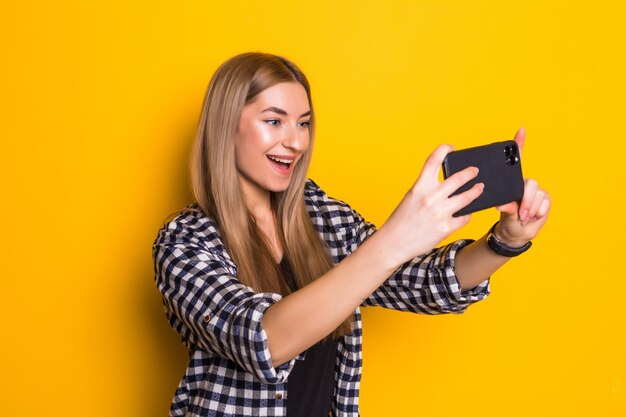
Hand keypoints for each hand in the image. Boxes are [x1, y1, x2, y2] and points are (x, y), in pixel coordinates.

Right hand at [379, 144, 483, 266]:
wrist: (394, 242)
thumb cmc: (401, 220)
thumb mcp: (411, 198)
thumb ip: (427, 189)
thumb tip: (448, 185)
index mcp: (419, 187)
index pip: (433, 161)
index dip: (443, 150)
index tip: (450, 147)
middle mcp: (430, 197)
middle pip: (458, 178)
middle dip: (470, 173)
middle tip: (474, 171)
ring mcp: (439, 213)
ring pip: (466, 197)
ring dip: (475, 191)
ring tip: (479, 188)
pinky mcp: (446, 227)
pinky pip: (464, 217)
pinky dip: (467, 214)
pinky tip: (467, 212)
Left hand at [495, 128, 550, 246]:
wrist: (516, 232)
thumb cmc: (507, 218)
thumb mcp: (504, 212)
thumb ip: (505, 206)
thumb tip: (502, 204)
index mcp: (512, 182)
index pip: (517, 161)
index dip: (520, 144)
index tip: (521, 130)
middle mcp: (526, 184)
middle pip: (530, 183)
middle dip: (526, 199)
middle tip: (520, 213)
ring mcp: (537, 191)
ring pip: (538, 195)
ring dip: (530, 209)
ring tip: (523, 216)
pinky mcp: (546, 200)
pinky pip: (544, 203)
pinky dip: (537, 213)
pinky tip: (531, 217)